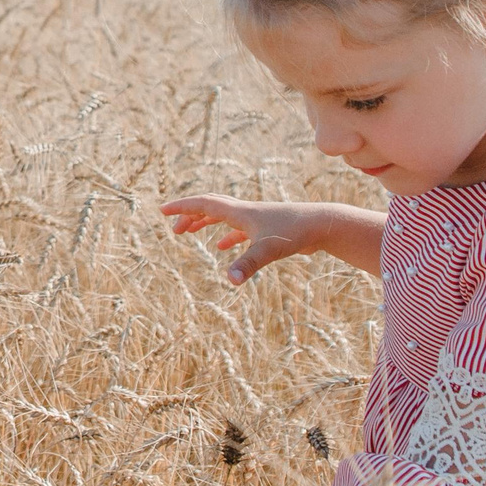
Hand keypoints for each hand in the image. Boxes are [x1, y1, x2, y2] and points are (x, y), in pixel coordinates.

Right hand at [159, 194, 330, 284]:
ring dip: (204, 223)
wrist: (323, 225)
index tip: (163, 211)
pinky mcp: (267, 230)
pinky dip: (226, 236)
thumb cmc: (295, 233)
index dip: (182, 207)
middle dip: (189, 215)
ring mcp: (256, 220)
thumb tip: (230, 281)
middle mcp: (245, 213)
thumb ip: (248, 265)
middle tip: (173, 228)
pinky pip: (239, 230)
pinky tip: (223, 248)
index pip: (204, 204)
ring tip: (188, 232)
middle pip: (210, 208)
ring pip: (223, 217)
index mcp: (240, 212)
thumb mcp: (269, 250)